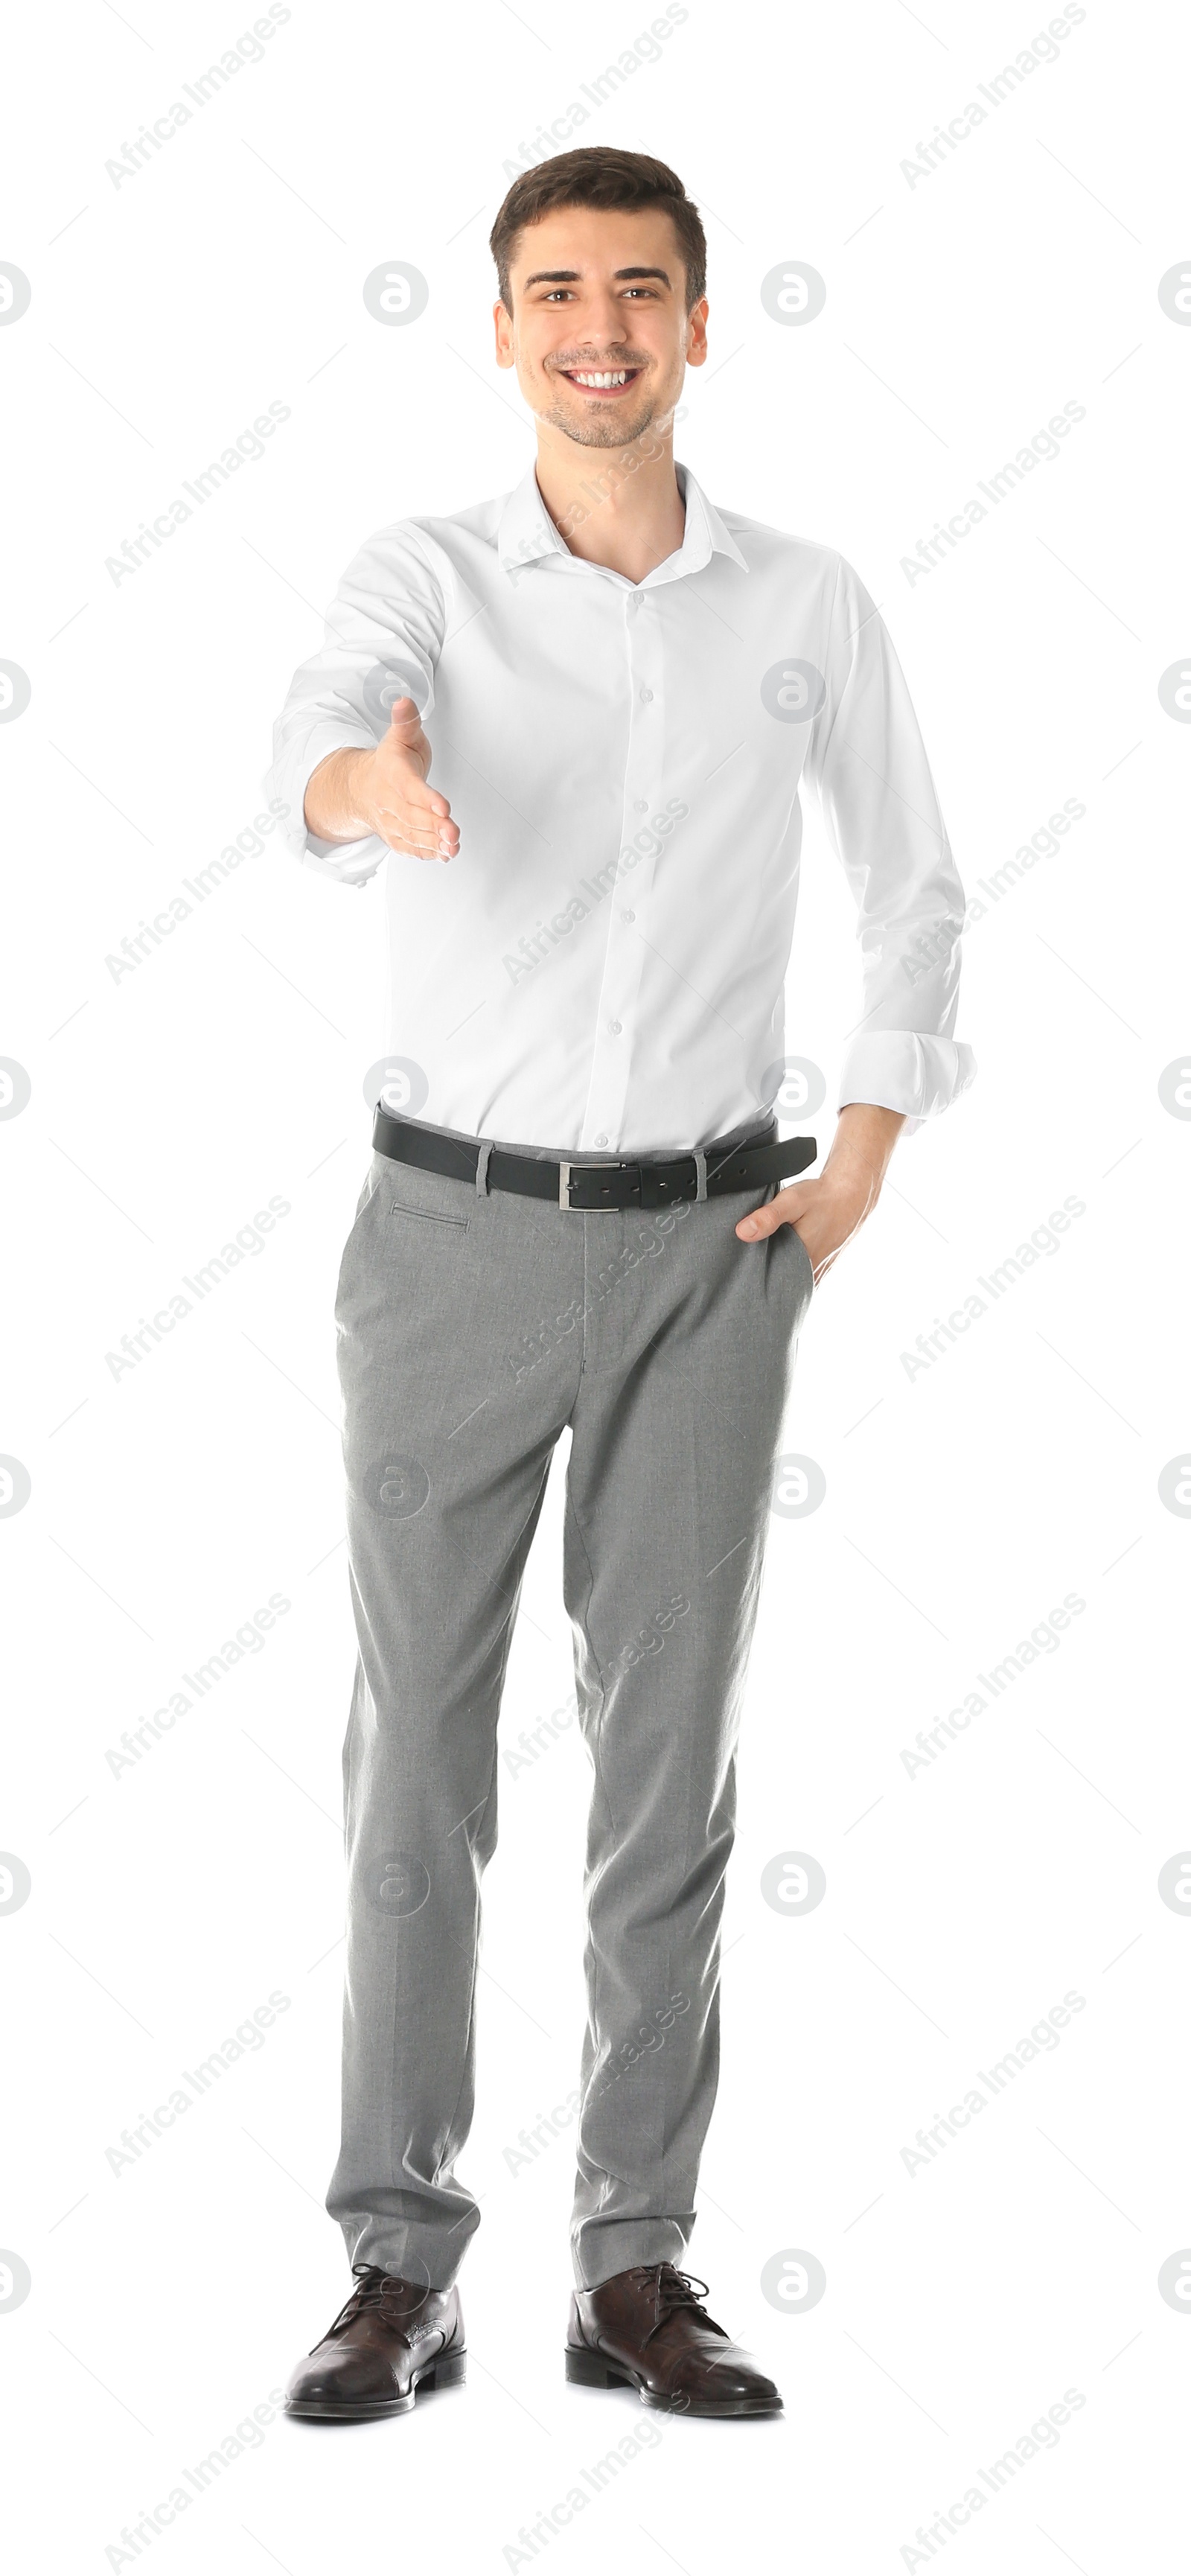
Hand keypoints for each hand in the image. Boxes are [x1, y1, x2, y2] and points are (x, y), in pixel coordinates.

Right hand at [304, 697, 458, 859]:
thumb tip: (403, 701)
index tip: (444, 806)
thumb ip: (406, 721)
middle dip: (434, 826)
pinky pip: (409, 848)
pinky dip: (427, 853)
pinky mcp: (395, 837)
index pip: (409, 787)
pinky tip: (444, 854)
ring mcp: (390, 821)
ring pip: (412, 835)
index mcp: (391, 772)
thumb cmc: (390, 762)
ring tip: (453, 847)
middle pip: (411, 816)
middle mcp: (388, 800)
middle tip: (454, 832)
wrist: (361, 787)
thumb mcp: (398, 735)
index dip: (426, 798)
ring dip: (433, 844)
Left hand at [734, 1103, 905, 1283]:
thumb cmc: (823, 1197)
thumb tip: (742, 1232)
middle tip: (748, 1268)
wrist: (852, 1193)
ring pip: (794, 1281)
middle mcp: (812, 1270)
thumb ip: (767, 1217)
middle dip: (765, 1279)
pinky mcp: (824, 1265)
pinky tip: (784, 1258)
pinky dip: (792, 1270)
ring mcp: (820, 1270)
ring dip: (780, 1274)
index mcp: (802, 1261)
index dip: (755, 1279)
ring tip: (766, 1262)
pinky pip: (803, 1275)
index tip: (741, 1273)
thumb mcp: (791, 1201)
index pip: (772, 1284)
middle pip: (782, 1284)